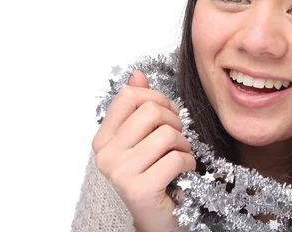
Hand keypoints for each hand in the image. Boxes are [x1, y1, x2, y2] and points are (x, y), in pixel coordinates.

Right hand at [92, 71, 195, 231]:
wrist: (155, 219)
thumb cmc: (151, 174)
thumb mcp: (142, 138)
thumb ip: (138, 106)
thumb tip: (137, 74)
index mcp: (103, 138)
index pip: (129, 95)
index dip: (156, 99)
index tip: (165, 114)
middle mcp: (106, 154)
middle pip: (151, 111)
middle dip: (174, 121)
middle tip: (176, 138)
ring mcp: (120, 173)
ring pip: (168, 134)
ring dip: (184, 144)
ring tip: (178, 156)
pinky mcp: (139, 189)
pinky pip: (177, 159)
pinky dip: (189, 163)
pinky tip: (182, 172)